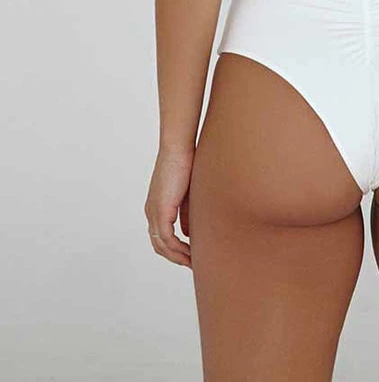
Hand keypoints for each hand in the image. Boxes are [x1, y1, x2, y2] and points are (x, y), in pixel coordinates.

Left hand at [144, 148, 193, 267]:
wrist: (178, 149)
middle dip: (175, 257)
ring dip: (177, 256)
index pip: (161, 235)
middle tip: (191, 264)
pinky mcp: (161, 211)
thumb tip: (188, 234)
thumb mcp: (186, 194)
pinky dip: (178, 249)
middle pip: (158, 245)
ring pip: (162, 245)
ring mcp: (154, 212)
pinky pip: (168, 238)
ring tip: (193, 263)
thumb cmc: (185, 164)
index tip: (189, 255)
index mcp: (155, 206)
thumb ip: (185, 214)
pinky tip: (190, 252)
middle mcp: (151, 212)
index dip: (173, 248)